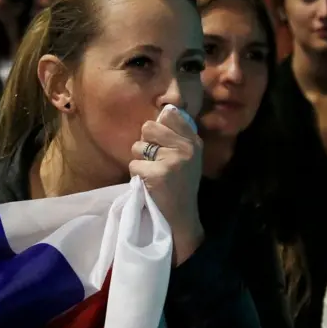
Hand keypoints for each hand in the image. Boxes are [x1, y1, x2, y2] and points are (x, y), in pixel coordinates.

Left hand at [129, 106, 204, 265]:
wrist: (181, 217)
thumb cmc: (180, 185)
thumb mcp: (187, 157)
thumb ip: (176, 135)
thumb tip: (165, 110)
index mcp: (193, 141)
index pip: (170, 115)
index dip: (159, 128)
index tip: (162, 143)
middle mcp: (186, 148)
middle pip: (148, 127)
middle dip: (145, 144)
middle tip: (154, 161)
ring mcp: (172, 161)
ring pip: (138, 147)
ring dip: (140, 160)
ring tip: (153, 173)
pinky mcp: (158, 175)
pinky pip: (133, 164)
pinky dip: (136, 175)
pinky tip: (148, 184)